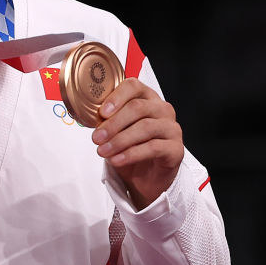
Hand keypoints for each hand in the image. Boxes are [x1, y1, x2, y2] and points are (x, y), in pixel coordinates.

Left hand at [91, 78, 183, 209]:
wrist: (147, 178)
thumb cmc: (131, 149)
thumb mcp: (115, 132)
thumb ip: (107, 121)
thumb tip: (89, 116)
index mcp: (146, 98)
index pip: (133, 86)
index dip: (117, 97)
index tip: (102, 112)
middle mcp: (162, 109)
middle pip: (138, 108)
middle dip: (113, 123)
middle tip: (96, 137)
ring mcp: (171, 128)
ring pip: (145, 127)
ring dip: (119, 140)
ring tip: (102, 151)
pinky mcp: (176, 149)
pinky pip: (153, 148)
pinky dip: (131, 154)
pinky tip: (117, 160)